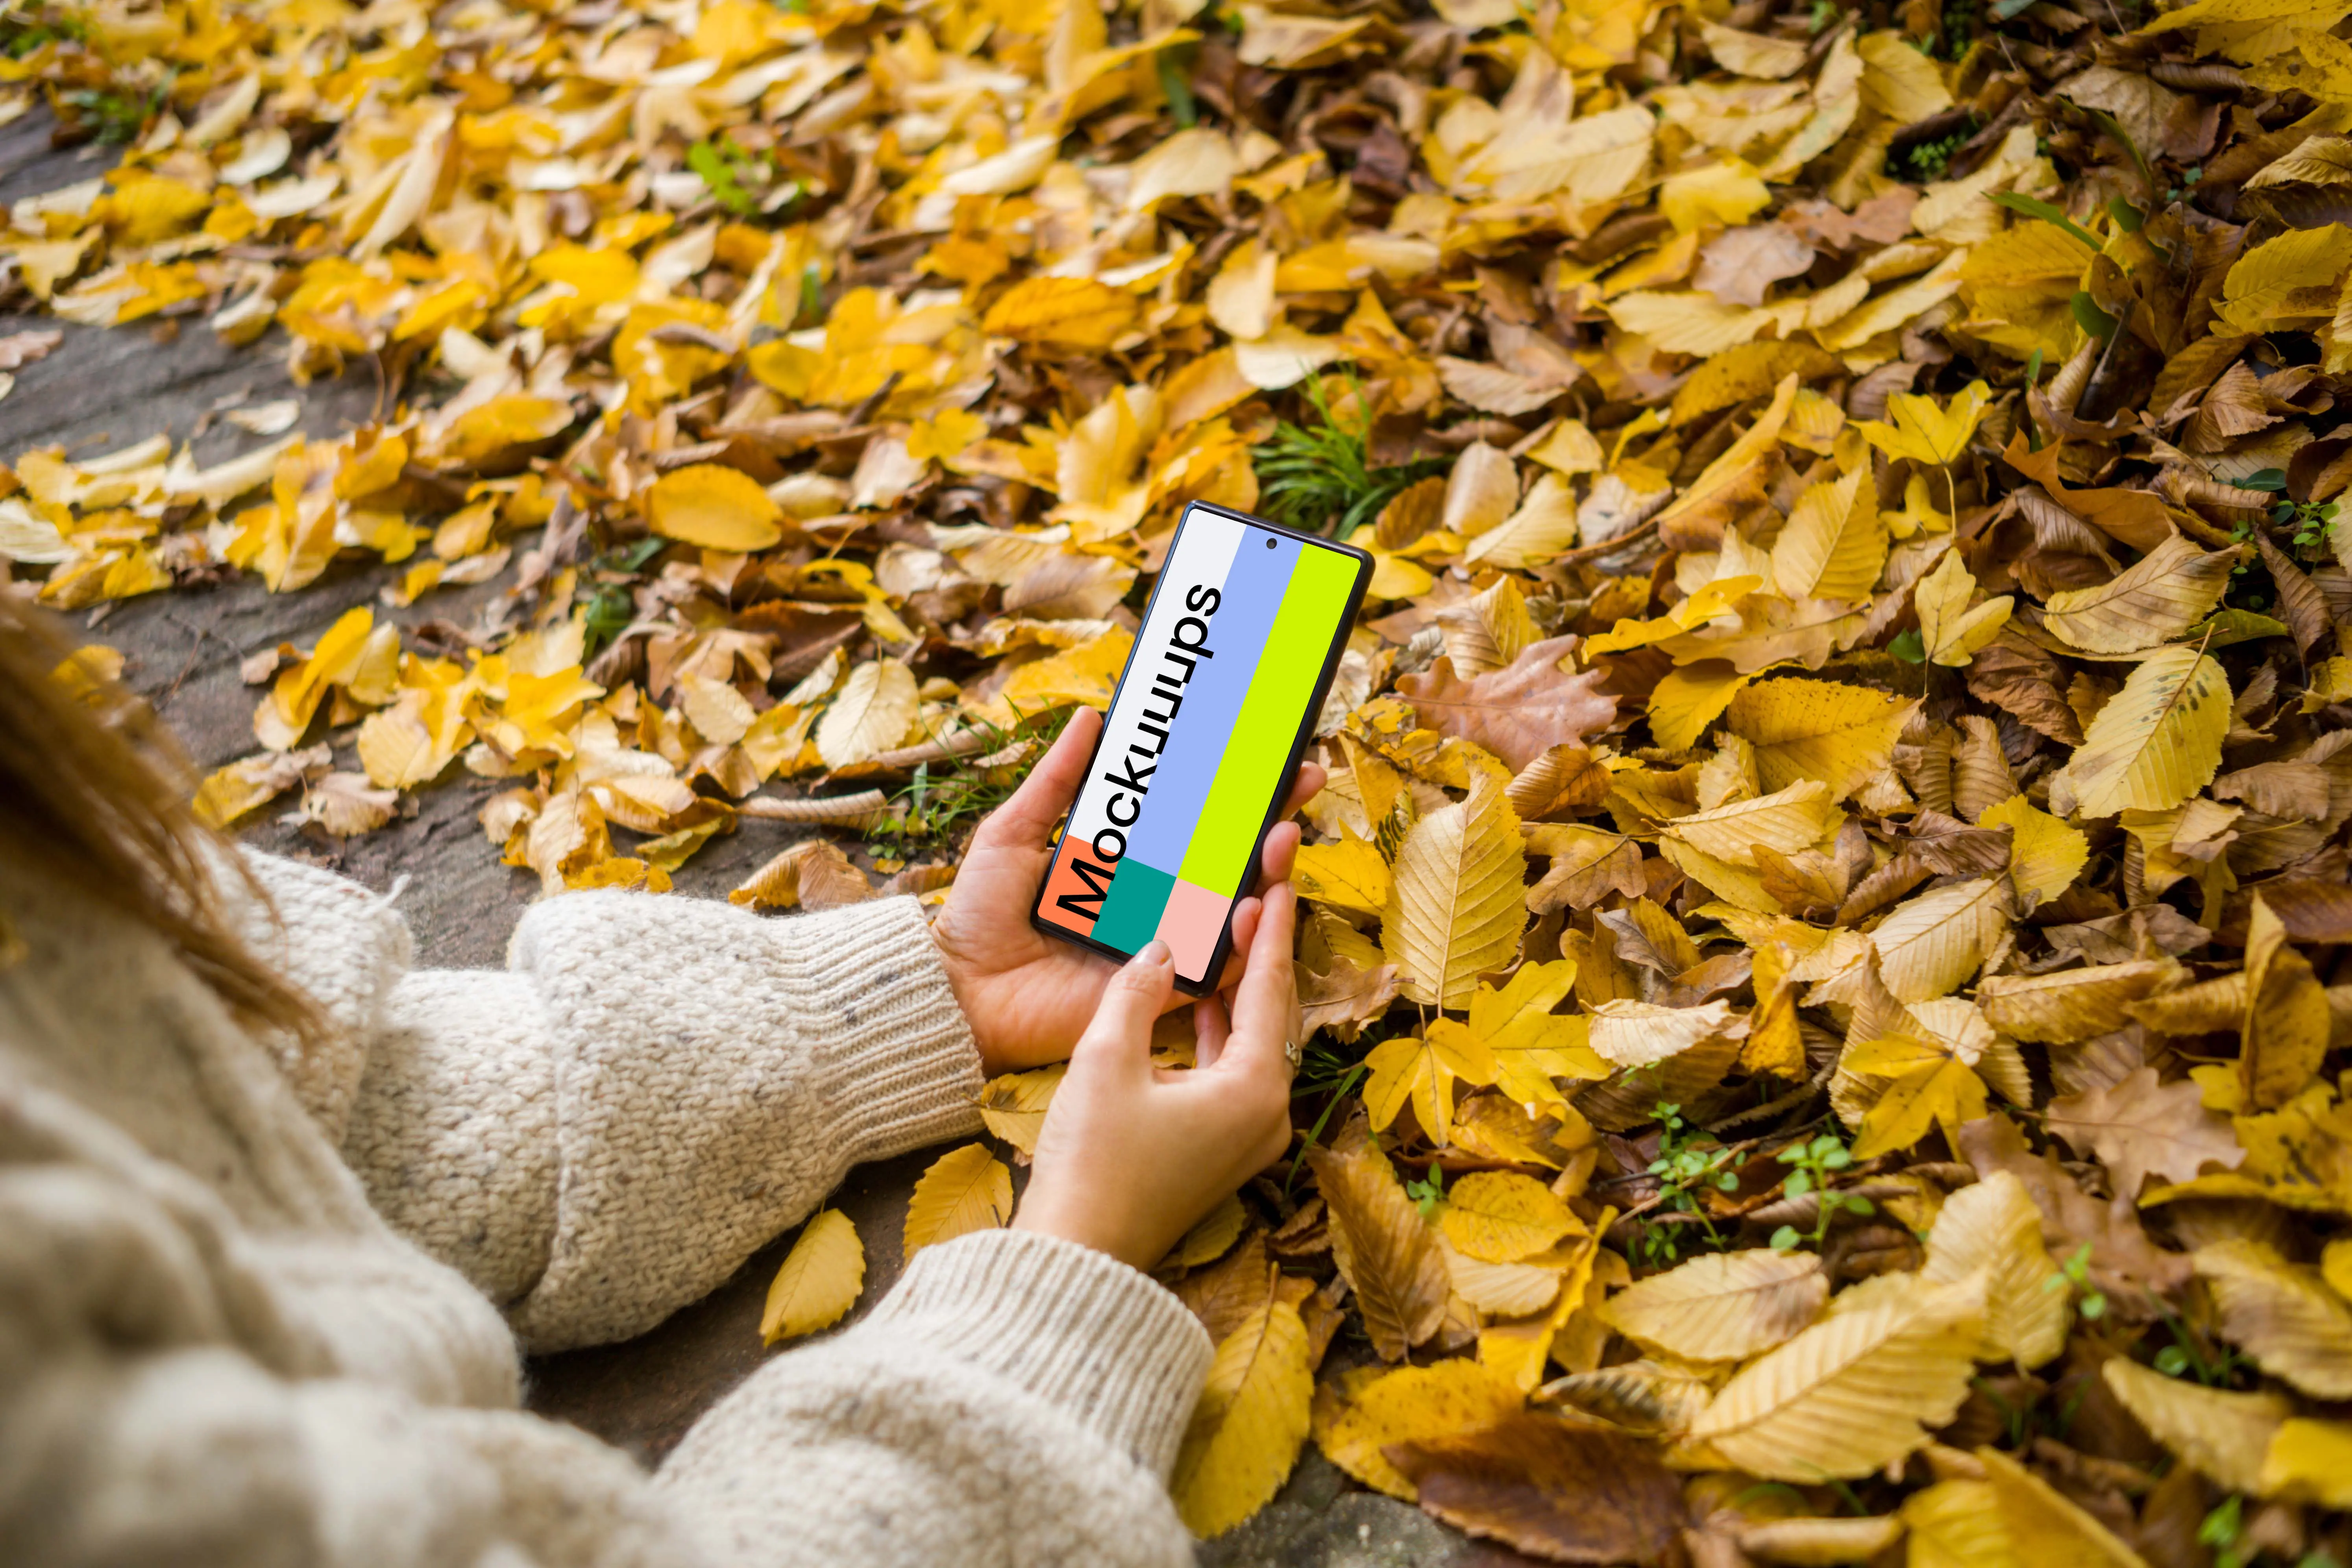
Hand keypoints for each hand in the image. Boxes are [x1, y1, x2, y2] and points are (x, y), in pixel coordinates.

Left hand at [930, 706, 1322, 1076]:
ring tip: (1281, 836)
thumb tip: (1090, 716)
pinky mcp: (1159, 987)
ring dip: (1265, 871)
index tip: (1261, 752)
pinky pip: (1213, 966)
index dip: (1225, 789)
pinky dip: (1239, 939)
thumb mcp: (1011, 834)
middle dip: (1266, 820)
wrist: (962, 992)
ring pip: (1231, 907)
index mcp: (1121, 860)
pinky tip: (1252, 904)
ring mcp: (1159, 941)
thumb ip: (1055, 782)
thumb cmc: (978, 917)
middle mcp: (1148, 898)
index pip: (1186, 818)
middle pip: (1223, 858)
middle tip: (1297, 783)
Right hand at [1012, 883, 1300, 1270]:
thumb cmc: (1093, 1161)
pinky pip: (1227, 1072)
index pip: (1269, 990)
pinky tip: (1194, 999)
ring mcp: (1244, 1137)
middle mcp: (1265, 1115)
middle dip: (1259, 955)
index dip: (1271, 931)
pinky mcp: (1217, 1149)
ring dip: (1233, 992)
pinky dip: (1212, 1031)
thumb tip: (1161, 947)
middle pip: (1270, 1016)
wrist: (1078, 1254)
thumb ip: (1137, 991)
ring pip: (1248, 1044)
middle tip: (1254, 895)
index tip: (1278, 883)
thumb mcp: (1107, 1059)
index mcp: (1254, 1090)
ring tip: (1225, 932)